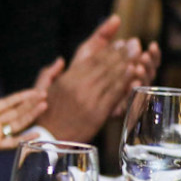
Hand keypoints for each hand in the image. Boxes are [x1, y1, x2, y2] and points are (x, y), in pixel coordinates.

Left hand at [0, 83, 47, 156]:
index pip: (6, 102)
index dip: (20, 97)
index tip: (34, 91)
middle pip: (15, 111)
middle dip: (30, 103)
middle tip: (44, 94)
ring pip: (17, 123)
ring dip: (30, 114)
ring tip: (43, 105)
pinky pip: (11, 142)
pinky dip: (24, 138)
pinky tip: (36, 133)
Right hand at [40, 15, 141, 141]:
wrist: (49, 137)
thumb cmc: (45, 114)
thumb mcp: (41, 90)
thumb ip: (49, 73)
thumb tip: (61, 60)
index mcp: (66, 80)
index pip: (91, 60)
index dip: (108, 50)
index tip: (120, 42)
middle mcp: (78, 87)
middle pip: (104, 66)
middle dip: (122, 53)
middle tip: (135, 43)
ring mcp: (89, 100)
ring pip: (112, 77)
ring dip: (128, 64)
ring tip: (139, 54)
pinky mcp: (98, 112)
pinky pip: (115, 94)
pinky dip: (126, 82)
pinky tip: (135, 73)